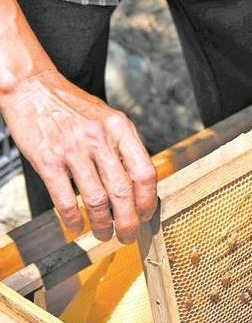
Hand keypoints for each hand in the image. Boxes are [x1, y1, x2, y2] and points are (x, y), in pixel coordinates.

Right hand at [0, 70, 156, 242]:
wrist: (32, 88)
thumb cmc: (72, 107)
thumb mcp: (109, 118)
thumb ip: (125, 147)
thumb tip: (139, 184)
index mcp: (120, 129)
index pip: (144, 172)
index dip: (148, 199)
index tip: (146, 214)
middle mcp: (100, 138)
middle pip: (123, 191)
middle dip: (128, 221)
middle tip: (128, 234)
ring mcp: (73, 149)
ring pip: (97, 200)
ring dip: (103, 224)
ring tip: (104, 234)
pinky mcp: (48, 159)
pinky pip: (64, 199)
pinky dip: (73, 218)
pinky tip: (76, 226)